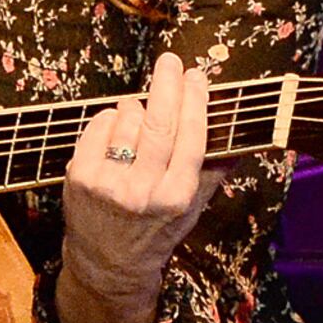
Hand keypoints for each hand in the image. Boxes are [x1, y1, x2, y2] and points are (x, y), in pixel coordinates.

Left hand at [58, 47, 222, 322]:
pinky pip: (98, 127)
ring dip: (136, 106)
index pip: (191, 139)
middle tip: (170, 60)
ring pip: (127, 120)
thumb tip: (243, 132)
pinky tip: (118, 124)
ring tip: (142, 111)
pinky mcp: (79, 177)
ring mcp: (107, 184)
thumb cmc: (157, 228)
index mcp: (177, 196)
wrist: (109, 262)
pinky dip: (110, 118)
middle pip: (158, 124)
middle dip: (166, 86)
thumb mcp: (194, 207)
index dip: (195, 102)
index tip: (198, 76)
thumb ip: (216, 169)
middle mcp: (142, 191)